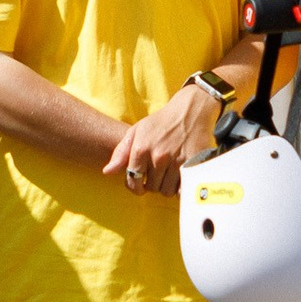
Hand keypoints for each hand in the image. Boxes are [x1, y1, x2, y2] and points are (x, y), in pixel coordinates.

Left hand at [101, 84, 221, 199]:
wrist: (190, 111)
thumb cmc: (160, 122)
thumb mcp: (136, 132)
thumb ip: (121, 153)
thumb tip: (107, 172)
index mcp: (141, 149)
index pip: (133, 181)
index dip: (135, 186)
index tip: (140, 185)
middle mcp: (158, 157)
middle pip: (152, 188)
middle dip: (153, 184)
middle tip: (157, 174)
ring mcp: (177, 161)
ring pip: (167, 191)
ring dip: (167, 186)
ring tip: (169, 174)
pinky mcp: (193, 164)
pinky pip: (183, 189)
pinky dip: (181, 188)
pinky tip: (180, 179)